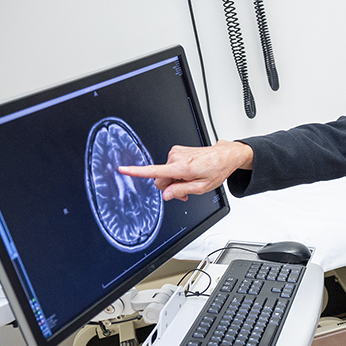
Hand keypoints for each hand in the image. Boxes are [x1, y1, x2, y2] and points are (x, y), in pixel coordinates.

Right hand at [118, 140, 253, 200]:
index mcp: (182, 167)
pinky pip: (169, 166)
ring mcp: (175, 152)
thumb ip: (181, 191)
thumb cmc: (216, 170)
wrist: (224, 155)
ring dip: (175, 180)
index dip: (136, 171)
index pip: (154, 171)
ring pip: (165, 173)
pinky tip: (189, 174)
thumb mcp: (201, 188)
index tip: (122, 169)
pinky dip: (177, 172)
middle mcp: (176, 157)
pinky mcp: (176, 150)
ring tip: (190, 181)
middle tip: (185, 192)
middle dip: (170, 187)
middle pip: (160, 179)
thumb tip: (166, 195)